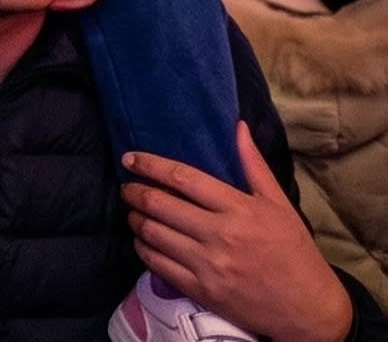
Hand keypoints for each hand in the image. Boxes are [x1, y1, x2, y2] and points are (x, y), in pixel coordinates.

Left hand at [123, 125, 356, 341]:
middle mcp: (221, 235)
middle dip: (135, 192)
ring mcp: (209, 265)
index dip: (151, 165)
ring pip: (153, 234)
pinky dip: (143, 248)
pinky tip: (143, 240)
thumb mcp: (280, 205)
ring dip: (135, 219)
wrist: (309, 309)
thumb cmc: (295, 253)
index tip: (130, 159)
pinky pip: (157, 264)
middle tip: (127, 187)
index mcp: (241, 209)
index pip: (184, 178)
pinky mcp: (201, 290)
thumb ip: (254, 165)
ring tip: (133, 212)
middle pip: (161, 205)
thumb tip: (238, 127)